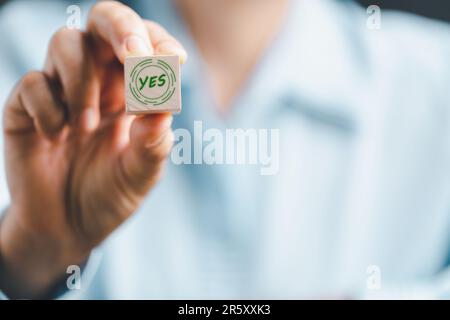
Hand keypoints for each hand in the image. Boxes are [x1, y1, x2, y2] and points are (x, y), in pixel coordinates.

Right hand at [0, 1, 186, 297]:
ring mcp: (61, 91)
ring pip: (66, 41)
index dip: (159, 43)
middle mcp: (99, 82)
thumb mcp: (142, 173)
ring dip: (82, 80)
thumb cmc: (111, 194)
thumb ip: (154, 140)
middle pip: (105, 22)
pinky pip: (33, 83)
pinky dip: (49, 108)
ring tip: (87, 126)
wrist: (69, 228)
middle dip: (121, 29)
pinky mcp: (26, 107)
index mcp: (133, 92)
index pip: (147, 44)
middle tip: (134, 55)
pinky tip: (57, 138)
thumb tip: (162, 101)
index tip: (172, 64)